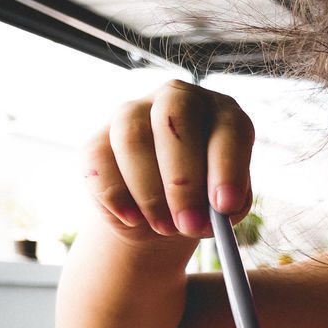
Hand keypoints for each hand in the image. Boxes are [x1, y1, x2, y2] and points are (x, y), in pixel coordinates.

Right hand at [83, 79, 254, 239]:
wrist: (162, 215)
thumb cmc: (205, 204)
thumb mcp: (224, 208)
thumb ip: (225, 207)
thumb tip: (215, 212)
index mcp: (221, 112)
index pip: (228, 127)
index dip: (228, 166)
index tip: (225, 206)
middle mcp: (178, 99)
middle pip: (174, 119)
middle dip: (183, 179)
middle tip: (189, 223)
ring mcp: (133, 112)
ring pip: (132, 138)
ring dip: (150, 192)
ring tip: (165, 228)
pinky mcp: (98, 138)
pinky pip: (99, 160)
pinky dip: (116, 196)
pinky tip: (134, 220)